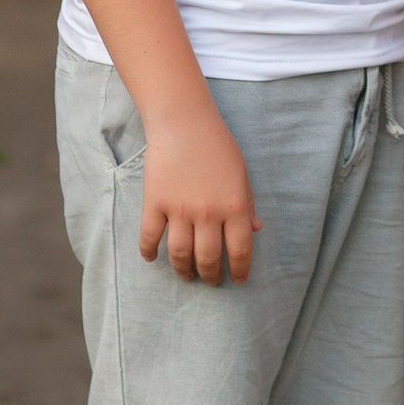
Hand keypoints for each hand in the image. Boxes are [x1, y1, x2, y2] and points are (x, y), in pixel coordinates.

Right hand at [137, 113, 261, 284]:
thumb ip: (247, 205)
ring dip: (183, 270)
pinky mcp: (155, 203)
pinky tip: (152, 258)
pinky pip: (150, 237)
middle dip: (210, 275)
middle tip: (210, 281)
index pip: (240, 250)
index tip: (238, 280)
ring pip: (179, 254)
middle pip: (208, 258)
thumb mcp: (241, 174)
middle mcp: (208, 213)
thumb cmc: (218, 147)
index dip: (240, 270)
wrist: (185, 124)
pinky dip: (149, 252)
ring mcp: (179, 210)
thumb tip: (254, 231)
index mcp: (234, 206)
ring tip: (187, 275)